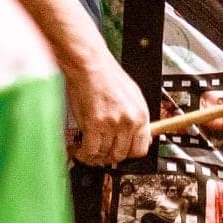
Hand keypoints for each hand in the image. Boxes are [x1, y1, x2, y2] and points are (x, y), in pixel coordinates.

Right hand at [65, 52, 152, 166]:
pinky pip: (90, 150)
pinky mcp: (93, 124)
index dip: (128, 155)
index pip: (140, 149)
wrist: (91, 64)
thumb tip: (144, 137)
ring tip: (86, 150)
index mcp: (141, 115)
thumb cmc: (108, 75)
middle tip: (99, 153)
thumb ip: (138, 119)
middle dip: (108, 157)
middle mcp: (128, 122)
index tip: (120, 153)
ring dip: (94, 155)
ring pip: (104, 154)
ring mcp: (111, 124)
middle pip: (121, 155)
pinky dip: (83, 153)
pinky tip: (78, 148)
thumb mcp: (133, 96)